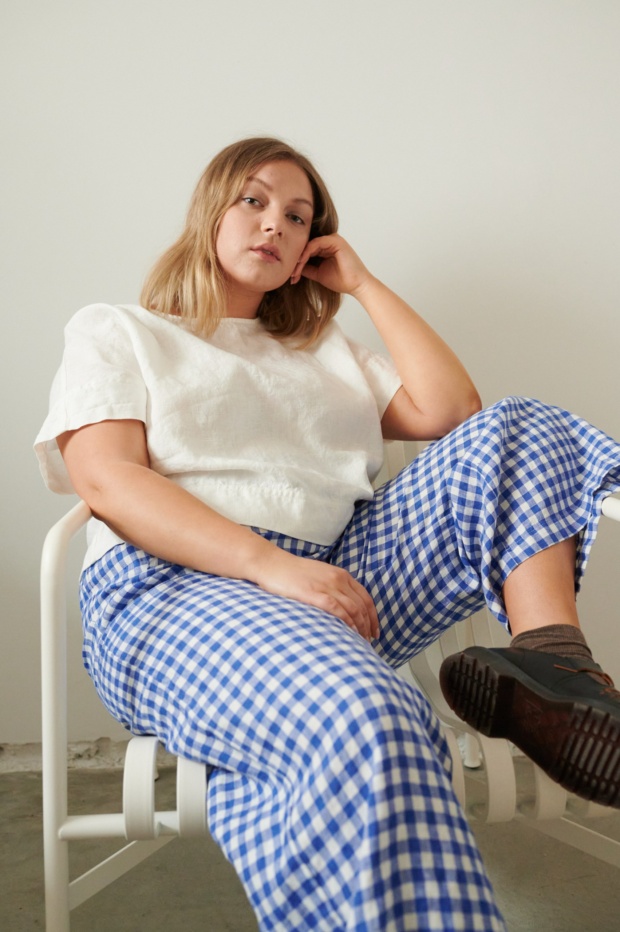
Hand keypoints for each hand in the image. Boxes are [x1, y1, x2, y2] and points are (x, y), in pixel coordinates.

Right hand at [252, 546, 379, 640]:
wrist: (272, 564)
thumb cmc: (293, 573)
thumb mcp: (320, 575)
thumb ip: (333, 586)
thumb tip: (342, 605)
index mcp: (340, 574)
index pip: (365, 597)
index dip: (373, 616)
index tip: (374, 630)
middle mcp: (337, 579)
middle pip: (362, 605)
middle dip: (369, 625)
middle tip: (369, 640)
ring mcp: (326, 586)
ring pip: (353, 609)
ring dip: (360, 627)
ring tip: (360, 641)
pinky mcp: (314, 594)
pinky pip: (337, 610)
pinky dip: (347, 622)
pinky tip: (349, 633)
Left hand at [290, 234, 373, 296]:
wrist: (356, 285)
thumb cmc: (341, 280)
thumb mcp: (318, 274)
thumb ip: (307, 268)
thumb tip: (294, 267)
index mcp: (326, 248)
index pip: (307, 250)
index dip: (298, 262)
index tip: (291, 275)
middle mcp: (329, 241)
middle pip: (306, 246)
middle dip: (297, 260)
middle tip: (290, 273)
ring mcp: (332, 239)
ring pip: (309, 245)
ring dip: (300, 258)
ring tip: (294, 271)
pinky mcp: (335, 240)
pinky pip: (315, 244)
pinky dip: (306, 253)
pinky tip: (301, 263)